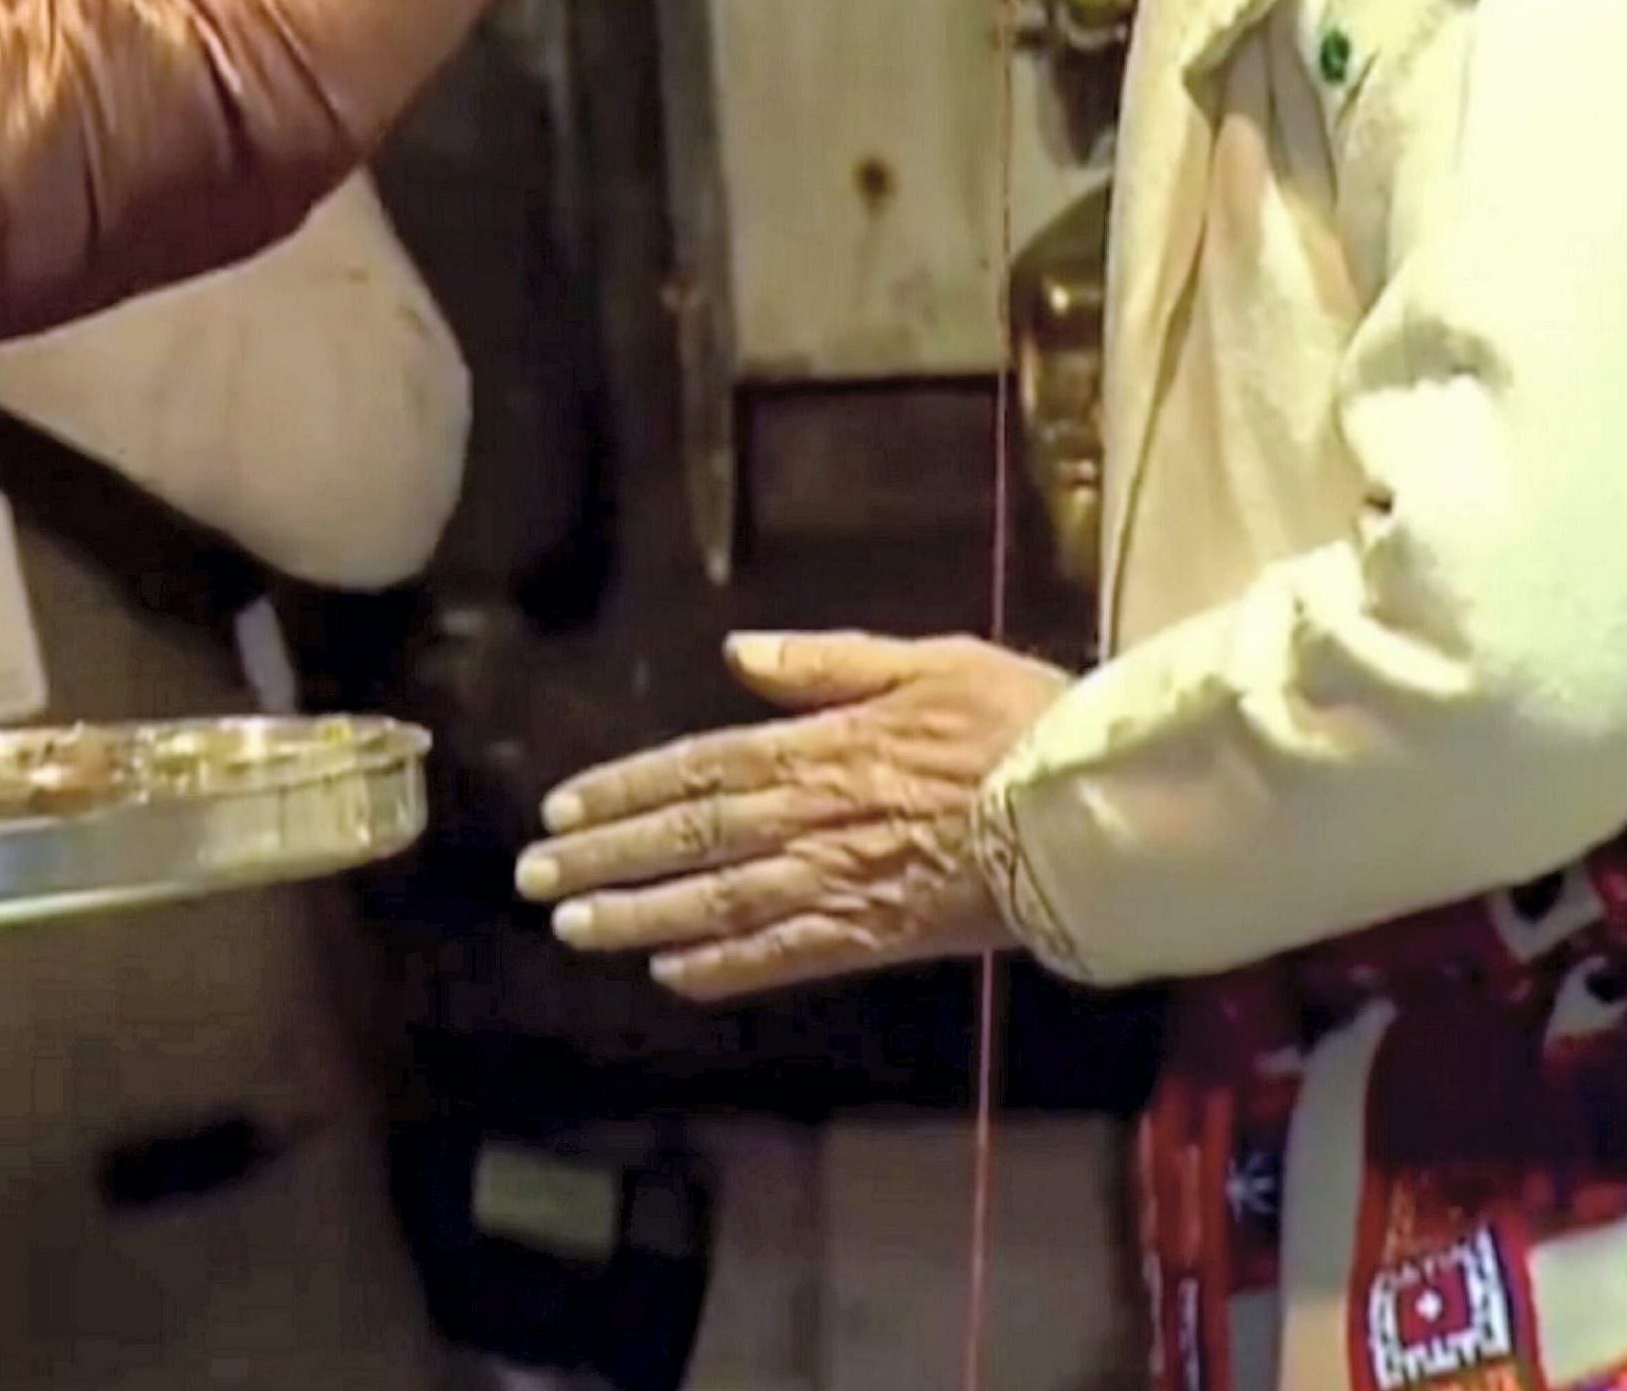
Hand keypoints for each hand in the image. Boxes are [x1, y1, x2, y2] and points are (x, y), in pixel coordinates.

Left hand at [516, 631, 1069, 999]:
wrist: (1094, 807)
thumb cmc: (1023, 720)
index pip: (698, 766)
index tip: (560, 807)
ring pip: (718, 901)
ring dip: (639, 915)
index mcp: (822, 742)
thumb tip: (740, 651)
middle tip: (532, 878)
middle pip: (689, 837)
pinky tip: (671, 974)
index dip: (624, 788)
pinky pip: (783, 956)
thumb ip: (827, 661)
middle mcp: (813, 814)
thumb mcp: (928, 658)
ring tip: (574, 928)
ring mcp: (841, 879)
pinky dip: (723, 967)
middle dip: (605, 857)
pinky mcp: (877, 935)